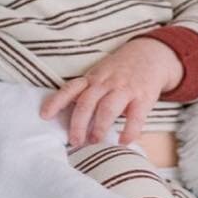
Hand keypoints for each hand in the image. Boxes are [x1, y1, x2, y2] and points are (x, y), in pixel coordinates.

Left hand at [40, 38, 183, 148]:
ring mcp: (125, 89)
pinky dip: (129, 131)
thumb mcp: (101, 74)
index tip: (45, 116)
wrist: (152, 55)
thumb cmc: (121, 71)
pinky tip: (124, 141)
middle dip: (78, 124)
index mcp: (93, 78)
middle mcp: (107, 82)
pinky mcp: (144, 97)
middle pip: (87, 103)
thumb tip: (70, 118)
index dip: (57, 101)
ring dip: (99, 127)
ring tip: (95, 141)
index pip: (71, 88)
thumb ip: (88, 92)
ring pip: (107, 108)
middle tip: (75, 141)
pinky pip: (136, 117)